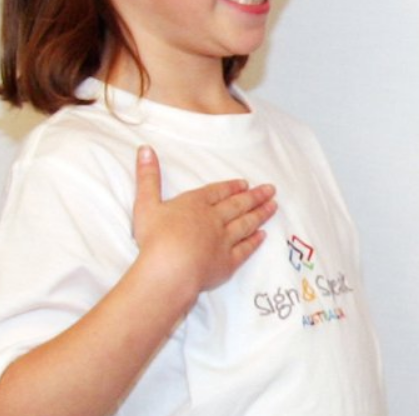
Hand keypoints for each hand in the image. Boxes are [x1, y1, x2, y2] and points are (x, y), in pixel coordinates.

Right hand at [131, 146, 276, 305]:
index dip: (231, 187)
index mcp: (196, 204)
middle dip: (255, 196)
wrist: (170, 270)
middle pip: (238, 205)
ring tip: (273, 206)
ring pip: (246, 224)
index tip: (245, 184)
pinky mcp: (227, 263)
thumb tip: (145, 149)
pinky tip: (262, 236)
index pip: (217, 192)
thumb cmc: (155, 238)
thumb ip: (147, 177)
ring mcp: (224, 241)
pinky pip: (245, 250)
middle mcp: (214, 219)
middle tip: (271, 189)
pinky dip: (254, 242)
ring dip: (260, 214)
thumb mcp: (146, 204)